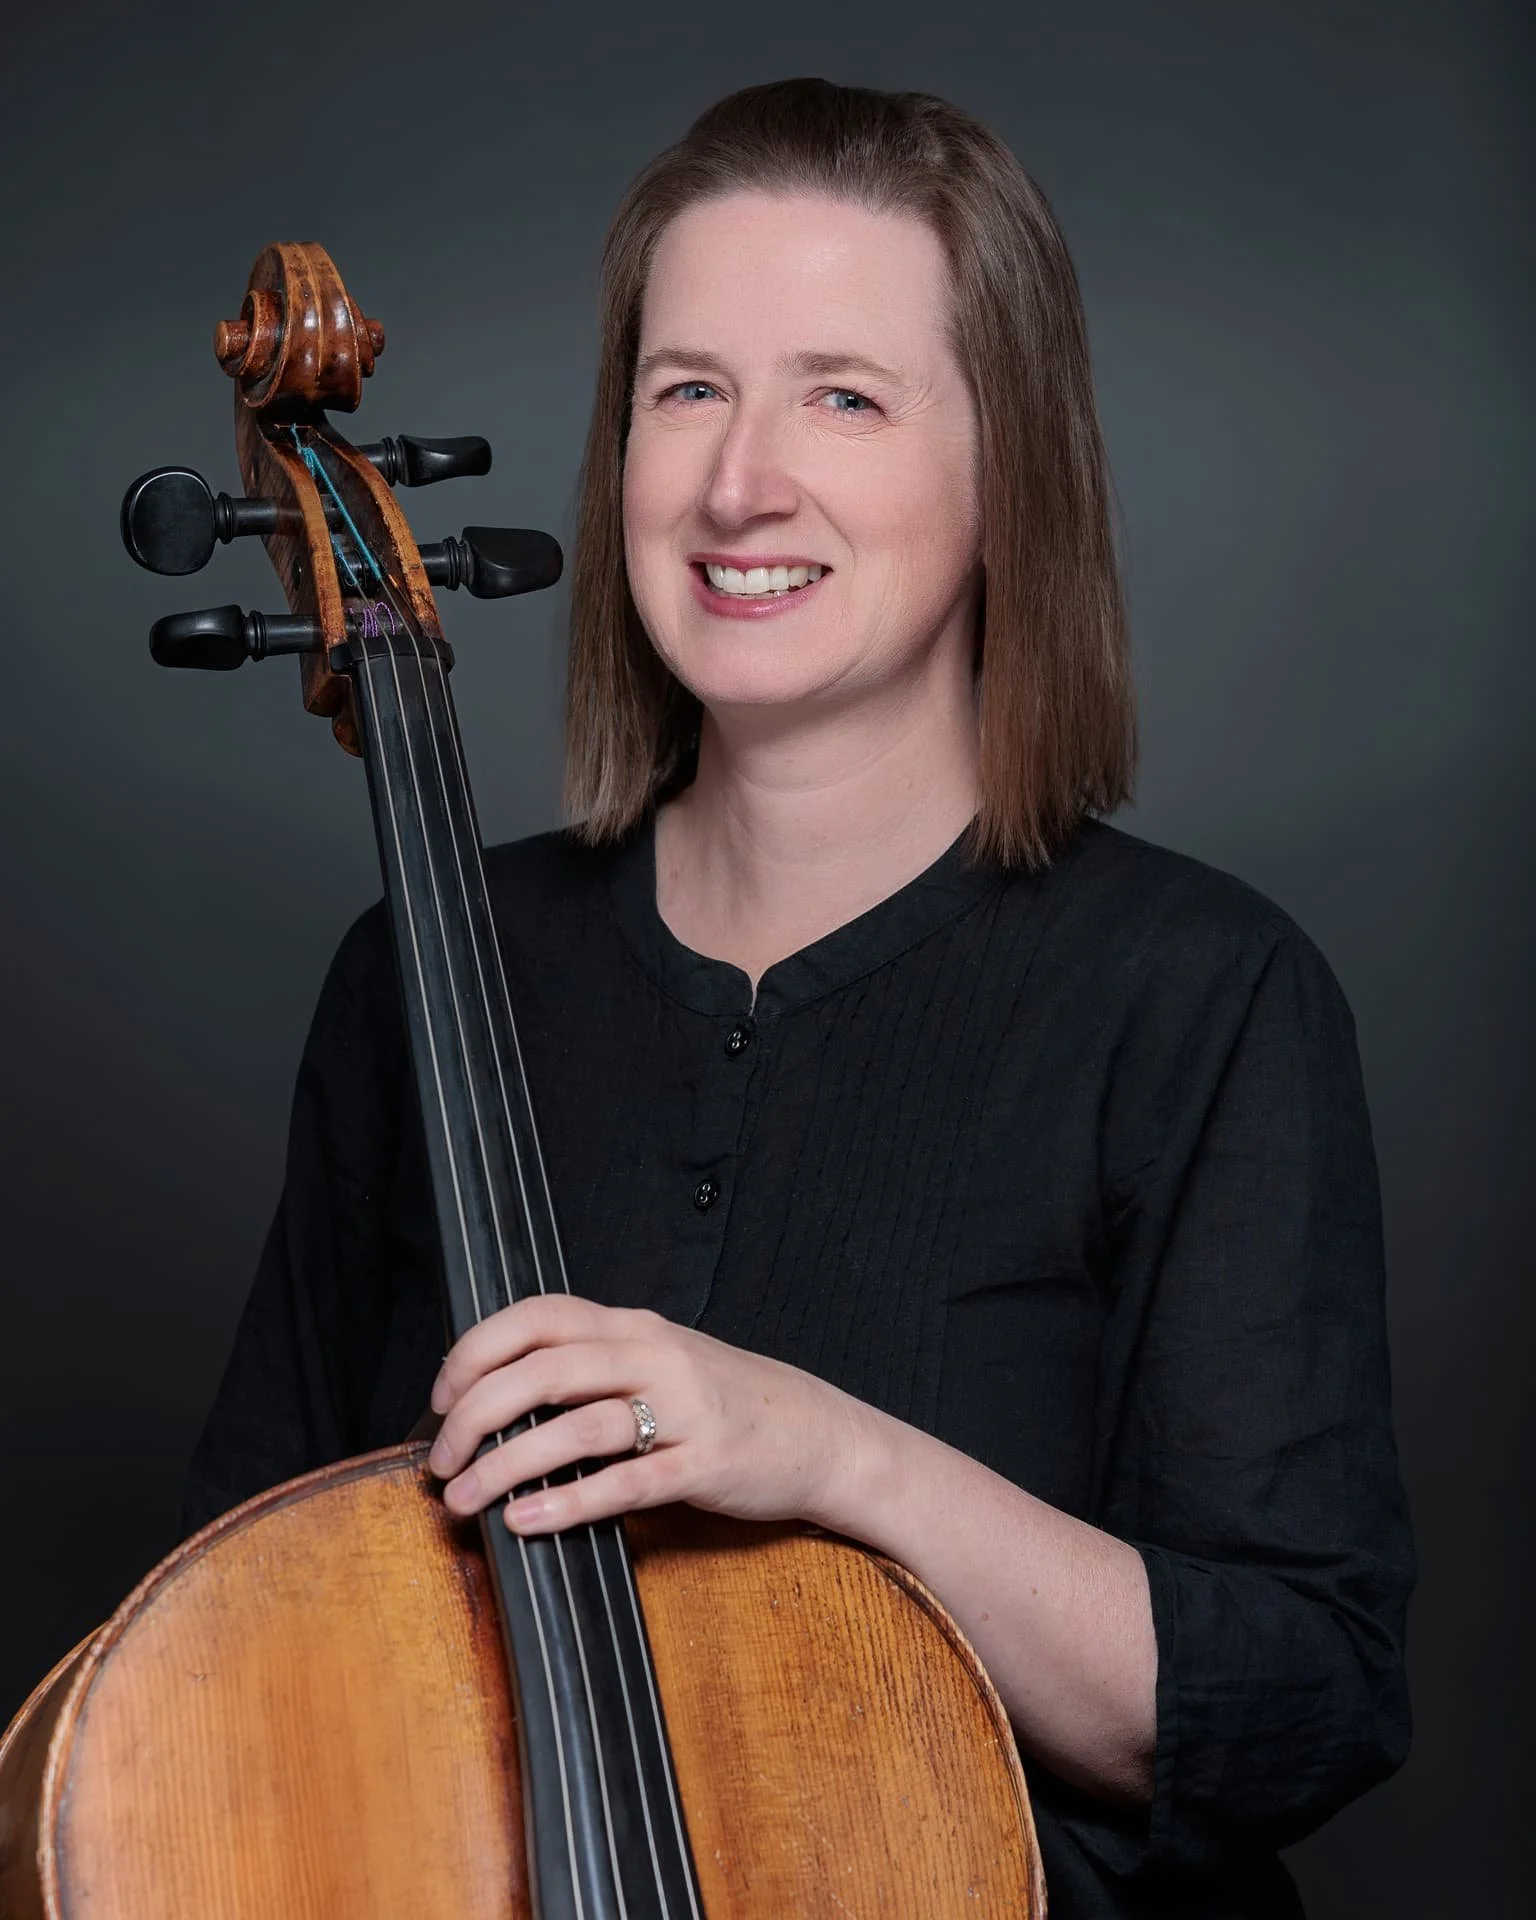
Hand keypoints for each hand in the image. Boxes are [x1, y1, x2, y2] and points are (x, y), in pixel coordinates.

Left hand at [425, 1293, 863, 1535]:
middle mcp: (653, 1355)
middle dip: (475, 1415)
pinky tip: (525, 1521)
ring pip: (576, 1426)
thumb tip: (496, 1395)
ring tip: (465, 1500)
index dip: (476, 1350)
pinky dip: (568, 1502)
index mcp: (633, 1326)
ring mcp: (682, 1409)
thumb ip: (592, 1366)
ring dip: (506, 1464)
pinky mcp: (704, 1465)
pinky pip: (625, 1483)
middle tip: (442, 1462)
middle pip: (543, 1369)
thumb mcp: (656, 1362)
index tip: (440, 1397)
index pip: (538, 1316)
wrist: (817, 1433)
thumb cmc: (723, 1401)